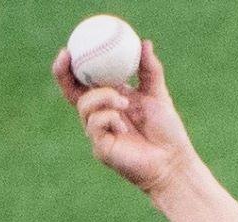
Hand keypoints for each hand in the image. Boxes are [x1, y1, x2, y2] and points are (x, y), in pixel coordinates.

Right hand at [53, 39, 194, 194]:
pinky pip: (94, 125)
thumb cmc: (167, 131)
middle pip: (71, 92)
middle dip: (63, 73)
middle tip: (67, 56)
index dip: (72, 65)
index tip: (70, 47)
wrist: (174, 162)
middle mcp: (100, 115)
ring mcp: (98, 132)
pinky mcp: (101, 148)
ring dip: (103, 97)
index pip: (85, 81)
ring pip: (85, 106)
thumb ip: (150, 70)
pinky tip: (123, 125)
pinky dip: (108, 118)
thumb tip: (144, 43)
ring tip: (123, 103)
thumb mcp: (159, 95)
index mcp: (110, 100)